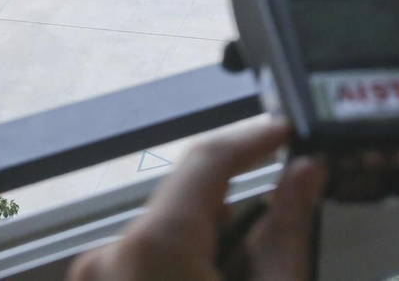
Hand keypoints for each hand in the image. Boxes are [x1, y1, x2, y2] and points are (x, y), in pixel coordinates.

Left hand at [68, 123, 324, 280]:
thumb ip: (287, 229)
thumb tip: (304, 173)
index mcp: (152, 246)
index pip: (209, 158)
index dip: (254, 138)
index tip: (285, 132)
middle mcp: (107, 258)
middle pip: (188, 207)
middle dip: (232, 221)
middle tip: (268, 264)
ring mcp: (93, 280)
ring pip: (166, 241)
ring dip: (203, 255)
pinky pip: (141, 267)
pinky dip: (175, 275)